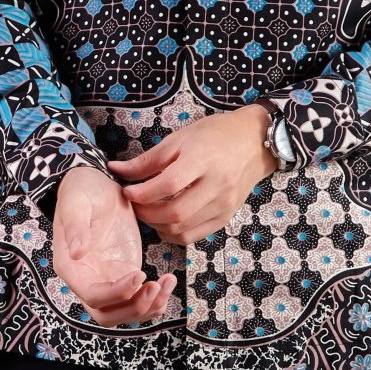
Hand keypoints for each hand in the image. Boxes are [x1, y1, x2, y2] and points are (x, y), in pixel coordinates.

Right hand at [52, 165, 175, 325]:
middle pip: (107, 315)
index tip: (139, 274)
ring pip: (125, 312)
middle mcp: (87, 279)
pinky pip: (138, 297)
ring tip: (167, 283)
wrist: (96, 183)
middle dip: (133, 308)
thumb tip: (76, 253)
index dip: (116, 293)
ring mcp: (107, 278)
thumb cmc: (81, 190)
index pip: (93, 296)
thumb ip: (75, 226)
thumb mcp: (76, 202)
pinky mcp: (124, 272)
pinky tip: (168, 281)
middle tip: (156, 287)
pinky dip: (155, 298)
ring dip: (148, 306)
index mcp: (71, 267)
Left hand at [105, 105, 279, 245]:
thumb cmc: (214, 134)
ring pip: (183, 228)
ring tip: (148, 212)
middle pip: (175, 212)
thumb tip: (116, 171)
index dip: (143, 192)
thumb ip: (148, 160)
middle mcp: (216, 184)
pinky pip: (195, 235)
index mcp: (202, 159)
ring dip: (158, 226)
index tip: (127, 191)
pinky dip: (174, 233)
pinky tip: (165, 222)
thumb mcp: (179, 139)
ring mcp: (223, 204)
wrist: (253, 142)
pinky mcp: (226, 217)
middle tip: (134, 204)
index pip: (168, 184)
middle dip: (147, 213)